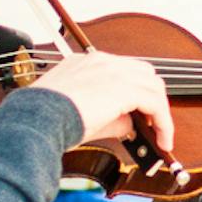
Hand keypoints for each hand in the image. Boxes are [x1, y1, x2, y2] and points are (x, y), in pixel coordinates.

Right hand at [30, 51, 174, 152]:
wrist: (37, 120)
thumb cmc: (48, 119)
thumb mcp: (83, 113)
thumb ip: (111, 116)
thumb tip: (131, 125)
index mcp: (87, 62)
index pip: (123, 71)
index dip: (137, 92)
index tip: (142, 113)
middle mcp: (101, 61)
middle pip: (143, 74)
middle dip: (153, 98)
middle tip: (154, 124)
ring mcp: (113, 70)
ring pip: (153, 86)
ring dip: (160, 112)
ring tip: (161, 136)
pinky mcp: (123, 87)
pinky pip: (155, 103)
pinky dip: (163, 122)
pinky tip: (162, 140)